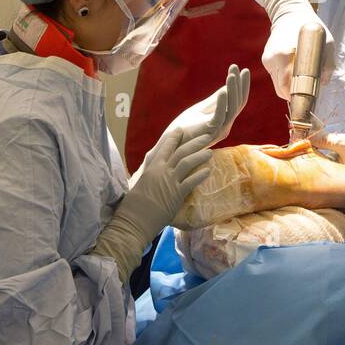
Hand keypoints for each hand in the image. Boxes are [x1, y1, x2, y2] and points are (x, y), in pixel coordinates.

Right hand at [93, 65, 250, 280]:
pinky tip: (209, 161)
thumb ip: (155, 173)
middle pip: (182, 143)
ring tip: (217, 133)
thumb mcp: (144, 185)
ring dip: (202, 146)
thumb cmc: (134, 209)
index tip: (199, 119)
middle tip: (215, 117)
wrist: (127, 226)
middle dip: (199, 130)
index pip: (171, 140)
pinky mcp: (172, 193)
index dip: (186, 129)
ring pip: (187, 157)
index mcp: (152, 163)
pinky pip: (189, 177)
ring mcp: (166, 180)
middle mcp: (159, 168)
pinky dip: (199, 168)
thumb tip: (161, 164)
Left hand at [163, 63, 251, 148]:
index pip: (238, 102)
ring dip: (232, 91)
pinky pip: (219, 116)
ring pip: (231, 109)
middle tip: (239, 68)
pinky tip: (223, 90)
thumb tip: (227, 87)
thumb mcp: (202, 109)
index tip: (243, 70)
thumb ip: (215, 101)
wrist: (171, 142)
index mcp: (225, 121)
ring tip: (232, 75)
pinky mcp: (209, 132)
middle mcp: (226, 127)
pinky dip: (222, 103)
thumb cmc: (185, 126)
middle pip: (238, 104)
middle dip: (239, 85)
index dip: (242, 86)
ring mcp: (219, 130)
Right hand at [258, 0, 335, 99]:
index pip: (287, 86)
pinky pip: (276, 77)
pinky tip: (295, 70)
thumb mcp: (326, 43)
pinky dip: (286, 79)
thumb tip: (323, 83)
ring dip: (290, 88)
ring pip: (278, 86)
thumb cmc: (309, 27)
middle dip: (295, 95)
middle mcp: (272, 59)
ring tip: (304, 81)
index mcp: (284, 55)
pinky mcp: (267, 61)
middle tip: (310, 94)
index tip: (310, 100)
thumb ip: (327, 65)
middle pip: (282, 90)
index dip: (299, 96)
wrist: (289, 13)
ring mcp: (267, 61)